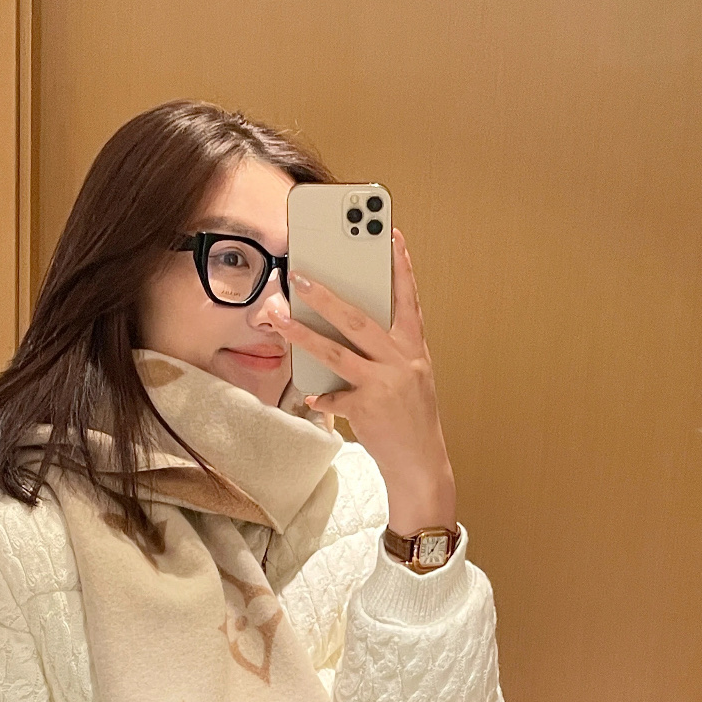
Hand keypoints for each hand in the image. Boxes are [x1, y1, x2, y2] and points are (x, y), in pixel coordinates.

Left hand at [270, 229, 456, 535]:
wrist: (421, 465)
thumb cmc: (412, 421)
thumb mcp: (410, 380)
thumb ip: (389, 354)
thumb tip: (350, 331)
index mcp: (415, 351)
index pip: (409, 301)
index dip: (401, 268)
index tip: (391, 236)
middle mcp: (402, 363)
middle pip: (360, 319)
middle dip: (327, 294)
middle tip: (300, 274)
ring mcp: (385, 385)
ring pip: (338, 352)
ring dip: (304, 333)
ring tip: (280, 317)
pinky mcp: (369, 408)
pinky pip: (335, 398)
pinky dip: (322, 397)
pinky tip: (313, 397)